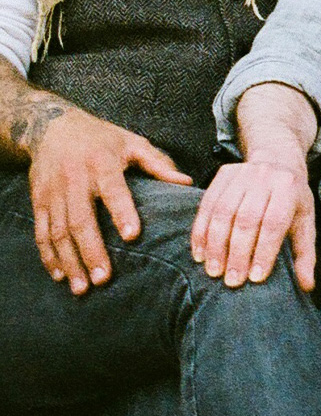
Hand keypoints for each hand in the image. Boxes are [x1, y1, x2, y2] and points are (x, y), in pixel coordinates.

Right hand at [28, 107, 192, 295]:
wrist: (53, 128)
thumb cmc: (102, 139)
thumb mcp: (132, 143)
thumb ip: (159, 164)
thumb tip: (187, 184)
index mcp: (103, 163)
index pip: (113, 190)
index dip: (122, 212)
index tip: (132, 236)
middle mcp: (75, 179)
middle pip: (81, 219)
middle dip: (92, 251)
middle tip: (104, 279)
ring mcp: (54, 192)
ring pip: (59, 232)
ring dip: (70, 261)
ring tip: (83, 287)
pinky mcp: (39, 202)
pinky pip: (41, 233)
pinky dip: (49, 256)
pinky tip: (60, 275)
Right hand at [190, 154, 315, 291]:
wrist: (278, 160)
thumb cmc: (292, 199)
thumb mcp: (304, 221)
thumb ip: (305, 254)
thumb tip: (307, 286)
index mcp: (289, 187)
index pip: (274, 222)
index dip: (264, 251)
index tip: (256, 278)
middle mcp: (266, 176)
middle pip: (246, 218)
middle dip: (237, 253)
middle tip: (232, 281)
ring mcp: (242, 173)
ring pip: (223, 212)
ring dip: (215, 245)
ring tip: (214, 271)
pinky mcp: (223, 173)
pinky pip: (207, 205)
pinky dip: (200, 232)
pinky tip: (199, 254)